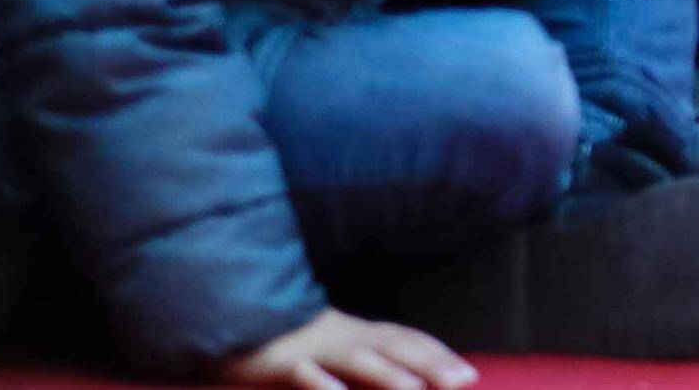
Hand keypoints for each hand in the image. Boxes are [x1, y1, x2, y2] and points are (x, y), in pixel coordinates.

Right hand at [219, 312, 477, 389]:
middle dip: (430, 364)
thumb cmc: (279, 341)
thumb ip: (357, 358)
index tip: (469, 373)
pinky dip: (321, 384)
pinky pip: (303, 373)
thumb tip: (398, 375)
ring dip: (386, 374)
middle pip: (393, 347)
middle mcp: (341, 336)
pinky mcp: (280, 361)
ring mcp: (313, 348)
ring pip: (355, 359)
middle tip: (464, 380)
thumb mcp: (325, 348)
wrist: (229, 315)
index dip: (437, 354)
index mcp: (354, 333)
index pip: (405, 340)